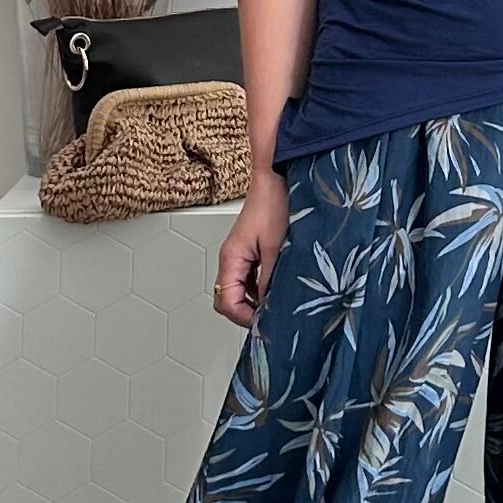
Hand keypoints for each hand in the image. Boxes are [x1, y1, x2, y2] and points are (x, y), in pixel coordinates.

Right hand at [215, 169, 287, 328]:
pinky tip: (277, 288)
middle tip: (269, 319)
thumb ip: (270, 279)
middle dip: (246, 312)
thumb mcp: (276, 247)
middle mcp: (231, 258)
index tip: (263, 323)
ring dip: (254, 300)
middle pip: (227, 298)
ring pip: (238, 290)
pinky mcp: (251, 251)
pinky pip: (249, 278)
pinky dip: (259, 288)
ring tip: (276, 305)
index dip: (243, 317)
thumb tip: (268, 305)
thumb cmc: (274, 204)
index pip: (225, 301)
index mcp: (231, 258)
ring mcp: (240, 255)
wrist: (278, 178)